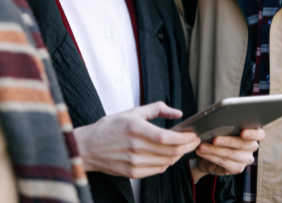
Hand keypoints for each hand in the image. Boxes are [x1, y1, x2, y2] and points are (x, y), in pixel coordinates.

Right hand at [73, 102, 200, 178]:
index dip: (184, 138)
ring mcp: (134, 162)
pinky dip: (167, 162)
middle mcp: (135, 147)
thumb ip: (157, 109)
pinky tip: (168, 155)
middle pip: (171, 151)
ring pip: (167, 162)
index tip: (193, 134)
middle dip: (187, 146)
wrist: (87, 148)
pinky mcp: (133, 173)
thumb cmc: (109, 128)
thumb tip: (178, 113)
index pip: (167, 137)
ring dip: (179, 155)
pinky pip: (158, 169)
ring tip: (182, 147)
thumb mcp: (132, 112)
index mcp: (135, 128)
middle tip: (194, 141)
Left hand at [190, 128, 264, 180]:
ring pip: (231, 154)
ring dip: (214, 149)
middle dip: (226, 141)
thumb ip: (226, 125)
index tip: (243, 133)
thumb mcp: (224, 129)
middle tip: (214, 139)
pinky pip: (223, 162)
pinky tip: (202, 152)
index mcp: (253, 134)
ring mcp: (246, 159)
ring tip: (202, 146)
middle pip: (242, 144)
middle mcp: (252, 147)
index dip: (253, 133)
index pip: (260, 134)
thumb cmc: (220, 136)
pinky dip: (211, 156)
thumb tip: (218, 121)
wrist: (211, 155)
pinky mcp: (237, 169)